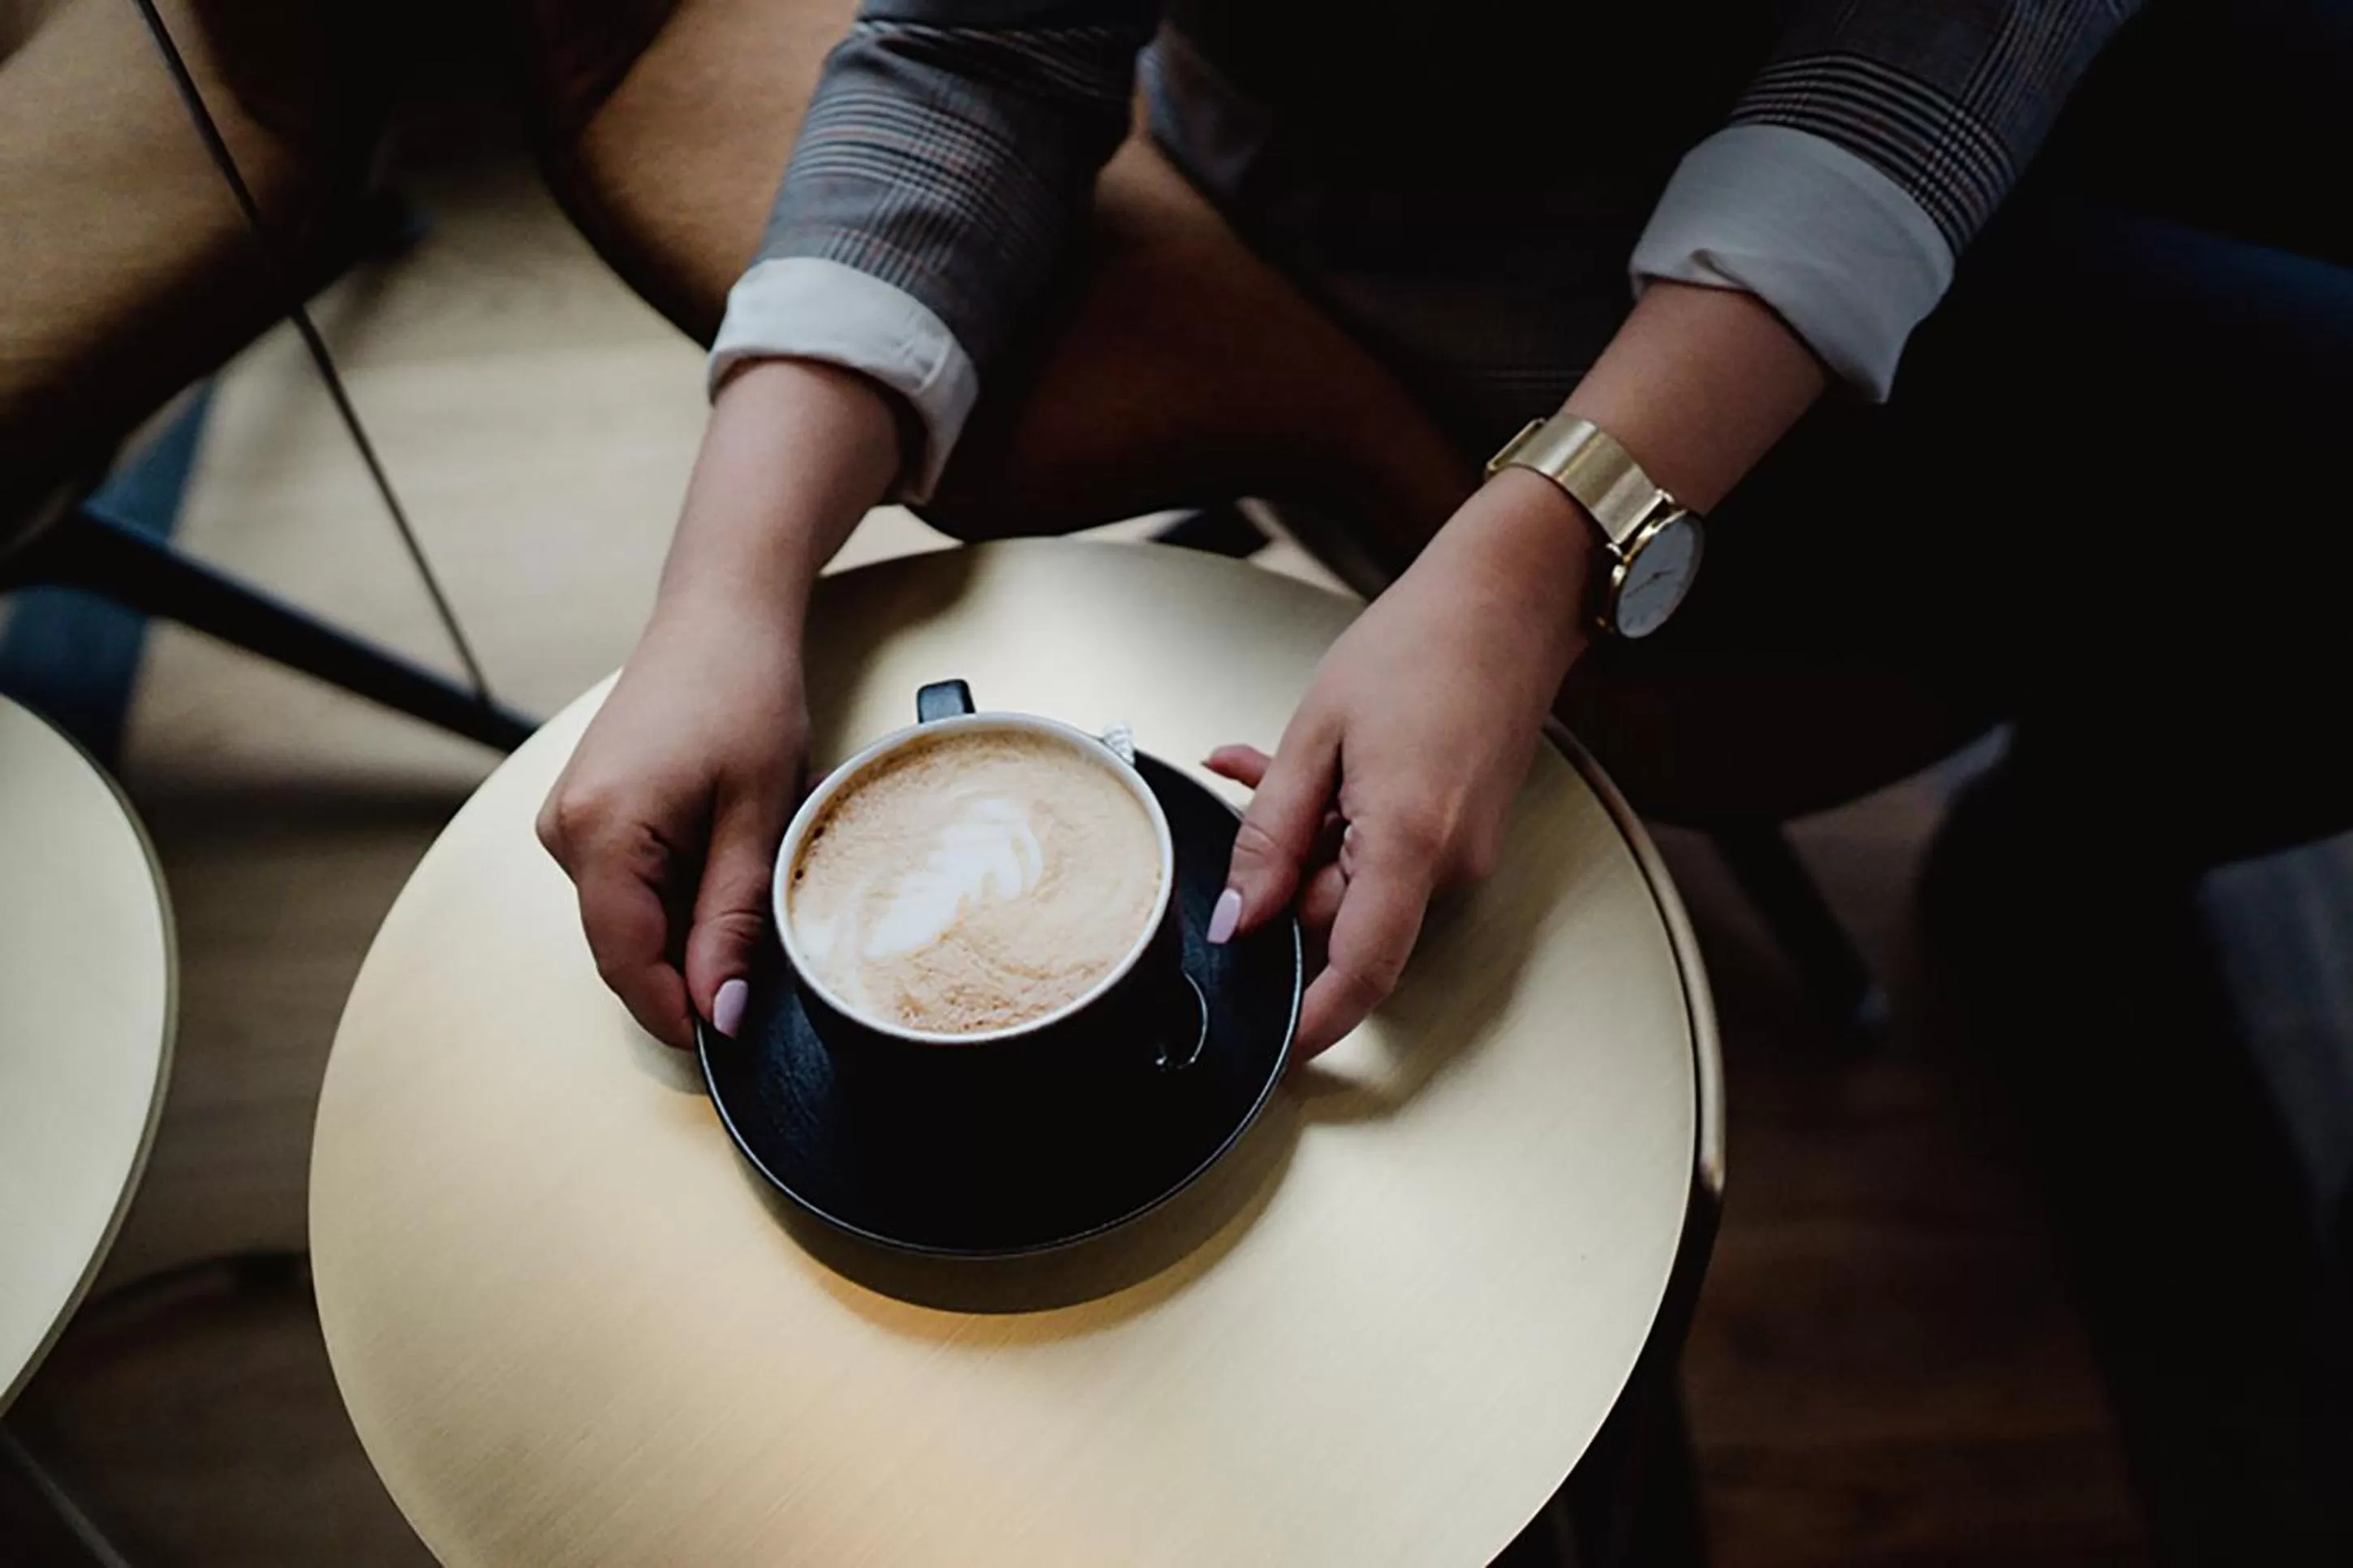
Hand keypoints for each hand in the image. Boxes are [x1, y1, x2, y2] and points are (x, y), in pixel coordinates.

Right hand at [536, 357, 899, 1047]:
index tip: (730, 1042)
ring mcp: (567, 822)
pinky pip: (627, 886)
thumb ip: (733, 921)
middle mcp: (564, 831)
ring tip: (748, 889)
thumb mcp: (757, 819)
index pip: (625, 960)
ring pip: (628, 920)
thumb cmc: (745, 697)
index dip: (676, 1010)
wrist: (722, 616)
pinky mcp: (585, 814)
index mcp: (598, 832)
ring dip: (686, 930)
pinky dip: (674, 896)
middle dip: (688, 972)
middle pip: (624, 946)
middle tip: (762, 971)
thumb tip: (720, 1012)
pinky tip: (723, 863)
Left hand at [1208, 471, 1595, 1059]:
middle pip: (1342, 919)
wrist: (1511, 597)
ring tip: (1278, 763)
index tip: (1271, 1048)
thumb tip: (1239, 915)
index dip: (1311, 1020)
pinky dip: (1344, 824)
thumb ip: (1269, 834)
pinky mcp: (1466, 834)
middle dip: (1284, 877)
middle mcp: (1451, 864)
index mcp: (1410, 843)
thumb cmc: (1425, 643)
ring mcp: (1466, 852)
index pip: (1359, 970)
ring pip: (1358, 882)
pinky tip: (1320, 770)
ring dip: (1309, 840)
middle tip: (1244, 798)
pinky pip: (1387, 855)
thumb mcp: (1316, 733)